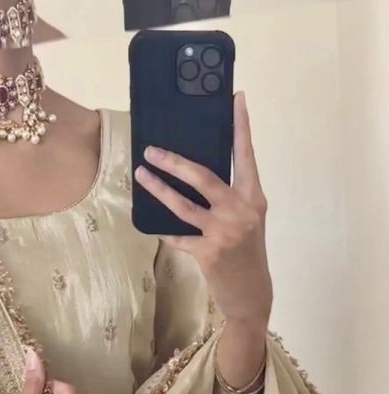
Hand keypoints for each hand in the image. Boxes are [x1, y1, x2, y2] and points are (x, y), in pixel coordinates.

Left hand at [135, 92, 272, 330]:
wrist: (252, 294)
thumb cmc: (247, 254)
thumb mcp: (248, 220)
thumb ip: (230, 197)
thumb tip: (197, 175)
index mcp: (253, 197)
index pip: (245, 155)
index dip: (241, 126)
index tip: (236, 97)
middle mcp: (240, 210)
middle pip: (204, 176)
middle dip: (175, 161)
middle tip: (152, 149)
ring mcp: (224, 232)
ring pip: (184, 205)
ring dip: (159, 189)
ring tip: (142, 174)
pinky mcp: (208, 252)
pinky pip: (177, 236)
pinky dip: (162, 229)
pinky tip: (148, 221)